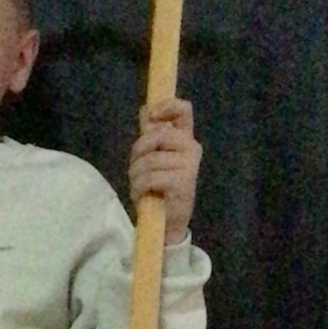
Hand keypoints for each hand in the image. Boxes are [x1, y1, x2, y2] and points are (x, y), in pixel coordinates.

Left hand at [129, 97, 201, 243]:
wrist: (167, 221)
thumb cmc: (158, 186)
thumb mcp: (152, 157)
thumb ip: (151, 134)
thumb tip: (145, 109)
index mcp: (184, 138)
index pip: (183, 110)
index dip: (165, 107)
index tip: (150, 116)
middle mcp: (191, 148)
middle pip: (156, 135)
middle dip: (138, 152)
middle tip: (137, 168)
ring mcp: (189, 165)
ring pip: (149, 160)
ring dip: (135, 175)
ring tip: (140, 186)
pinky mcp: (183, 183)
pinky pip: (150, 177)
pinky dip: (139, 188)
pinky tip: (143, 194)